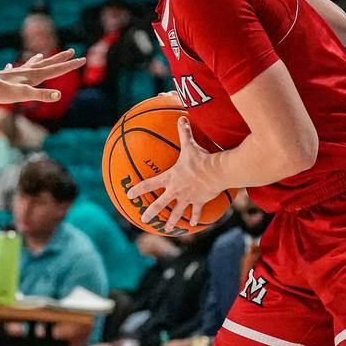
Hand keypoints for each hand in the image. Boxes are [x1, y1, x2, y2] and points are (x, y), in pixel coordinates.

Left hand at [0, 50, 85, 104]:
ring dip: (38, 60)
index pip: (57, 69)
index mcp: (35, 76)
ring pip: (31, 64)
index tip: (82, 59)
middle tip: (72, 51)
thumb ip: (42, 95)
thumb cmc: (4, 92)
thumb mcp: (25, 95)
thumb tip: (59, 95)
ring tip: (41, 55)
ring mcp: (17, 73)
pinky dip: (15, 67)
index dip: (70, 65)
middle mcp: (27, 71)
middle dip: (61, 58)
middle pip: (48, 63)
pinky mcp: (7, 77)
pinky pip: (13, 70)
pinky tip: (10, 66)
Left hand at [128, 117, 227, 234]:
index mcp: (170, 178)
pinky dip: (195, 217)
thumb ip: (184, 133)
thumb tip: (181, 117)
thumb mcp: (190, 145)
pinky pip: (196, 211)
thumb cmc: (201, 159)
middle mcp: (176, 190)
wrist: (216, 172)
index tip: (129, 194)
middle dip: (150, 212)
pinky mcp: (199, 201)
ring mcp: (188, 198)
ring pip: (177, 212)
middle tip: (143, 219)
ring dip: (171, 221)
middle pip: (160, 204)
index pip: (150, 184)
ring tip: (166, 228)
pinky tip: (193, 224)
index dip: (138, 189)